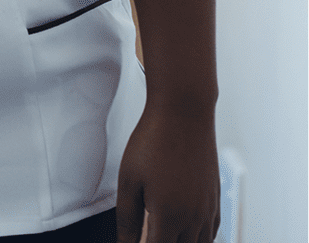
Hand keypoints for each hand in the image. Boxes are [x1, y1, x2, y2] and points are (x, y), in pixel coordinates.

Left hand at [115, 102, 219, 242]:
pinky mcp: (216, 200)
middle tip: (146, 234)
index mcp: (168, 216)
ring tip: (162, 233)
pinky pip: (211, 234)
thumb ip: (127, 217)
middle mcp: (193, 219)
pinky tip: (185, 234)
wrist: (184, 114)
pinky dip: (199, 240)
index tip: (134, 241)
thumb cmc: (152, 142)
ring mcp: (208, 211)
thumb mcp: (129, 178)